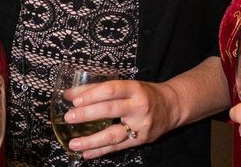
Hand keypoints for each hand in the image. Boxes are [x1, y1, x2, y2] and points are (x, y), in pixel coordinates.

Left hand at [63, 78, 180, 158]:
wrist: (171, 107)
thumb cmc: (144, 93)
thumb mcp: (126, 86)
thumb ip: (98, 89)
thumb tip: (70, 94)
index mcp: (134, 89)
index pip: (111, 89)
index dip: (92, 94)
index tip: (74, 100)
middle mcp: (138, 106)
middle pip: (110, 110)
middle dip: (87, 115)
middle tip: (69, 118)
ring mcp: (140, 125)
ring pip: (113, 134)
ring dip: (91, 140)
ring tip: (74, 144)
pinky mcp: (140, 140)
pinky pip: (117, 147)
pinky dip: (100, 151)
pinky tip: (86, 154)